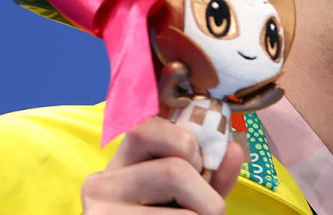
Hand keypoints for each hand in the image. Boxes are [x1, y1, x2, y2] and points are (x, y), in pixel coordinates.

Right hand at [82, 117, 243, 213]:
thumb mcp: (188, 199)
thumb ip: (212, 176)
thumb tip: (234, 149)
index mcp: (123, 162)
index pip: (148, 126)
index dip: (186, 143)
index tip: (199, 167)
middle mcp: (101, 182)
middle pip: (174, 170)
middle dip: (208, 197)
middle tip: (210, 214)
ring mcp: (98, 213)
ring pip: (180, 212)